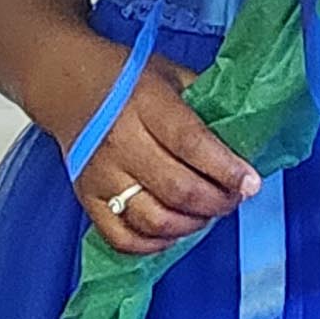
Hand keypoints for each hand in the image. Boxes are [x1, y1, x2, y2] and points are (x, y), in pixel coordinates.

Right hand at [33, 39, 260, 256]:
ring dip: (191, 225)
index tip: (251, 183)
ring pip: (153, 219)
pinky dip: (155, 244)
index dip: (226, 169)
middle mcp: (120, 142)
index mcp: (147, 105)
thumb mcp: (173, 74)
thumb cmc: (128, 81)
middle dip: (216, 202)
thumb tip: (247, 135)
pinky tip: (174, 230)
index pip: (191, 144)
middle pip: (177, 189)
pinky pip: (122, 237)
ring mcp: (100, 175)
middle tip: (233, 199)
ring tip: (207, 214)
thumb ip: (207, 103)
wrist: (68, 87)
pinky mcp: (86, 198)